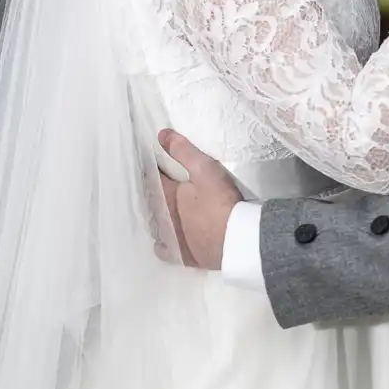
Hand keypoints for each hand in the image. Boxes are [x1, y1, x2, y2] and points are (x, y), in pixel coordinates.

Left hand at [156, 130, 239, 270]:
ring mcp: (170, 238)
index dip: (152, 169)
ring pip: (155, 224)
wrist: (236, 239)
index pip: (152, 177)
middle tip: (157, 184)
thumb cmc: (220, 202)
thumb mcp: (204, 169)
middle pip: (151, 201)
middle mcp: (162, 217)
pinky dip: (161, 243)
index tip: (153, 163)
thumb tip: (161, 134)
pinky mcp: (182, 255)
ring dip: (155, 215)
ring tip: (160, 208)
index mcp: (165, 195)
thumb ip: (182, 151)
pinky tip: (163, 239)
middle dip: (152, 192)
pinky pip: (163, 249)